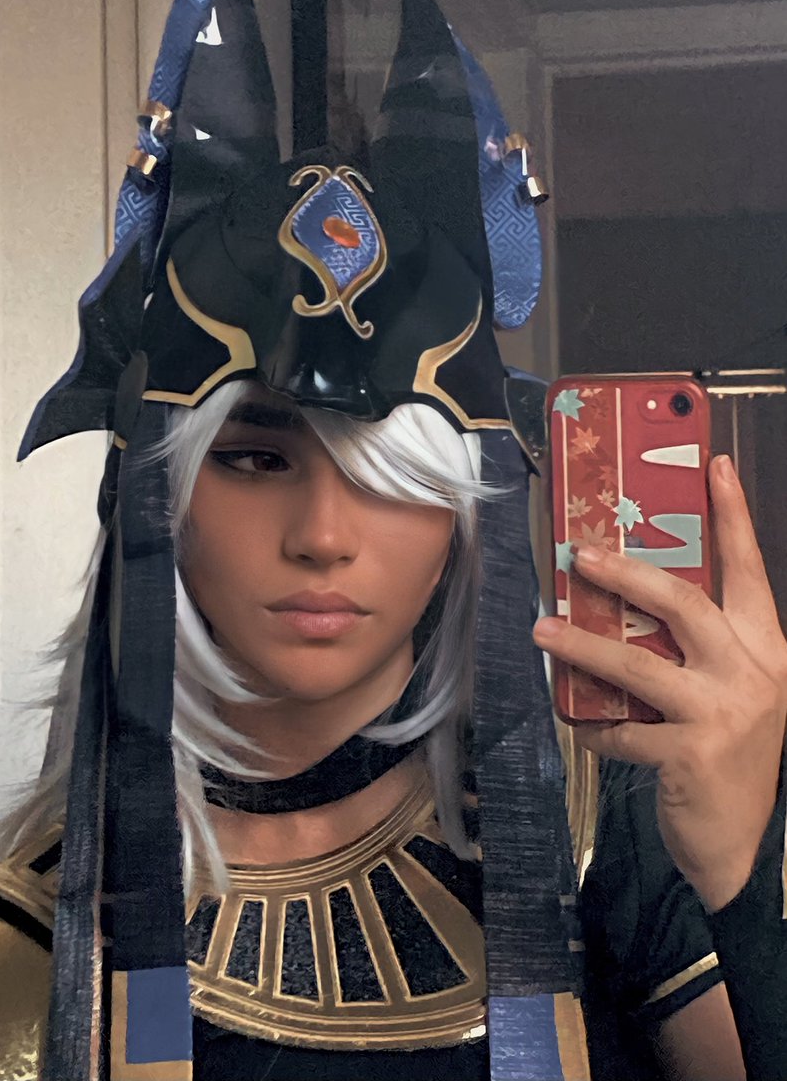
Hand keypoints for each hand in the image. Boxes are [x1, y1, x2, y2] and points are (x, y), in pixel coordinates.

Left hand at [534, 455, 786, 910]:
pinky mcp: (691, 755)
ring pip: (638, 665)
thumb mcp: (734, 693)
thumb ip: (699, 649)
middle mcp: (752, 673)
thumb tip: (631, 600)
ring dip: (583, 645)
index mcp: (766, 649)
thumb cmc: (732, 756)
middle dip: (628, 574)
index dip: (734, 517)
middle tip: (580, 555)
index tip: (716, 465)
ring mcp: (723, 714)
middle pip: (685, 604)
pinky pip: (621, 730)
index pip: (750, 571)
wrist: (746, 843)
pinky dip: (593, 726)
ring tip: (543, 628)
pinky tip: (578, 723)